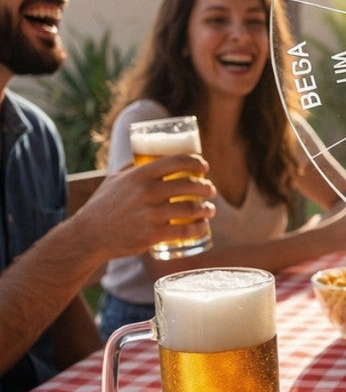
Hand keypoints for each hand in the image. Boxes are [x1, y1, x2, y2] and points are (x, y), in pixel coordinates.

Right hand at [74, 154, 216, 258]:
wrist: (89, 236)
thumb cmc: (103, 205)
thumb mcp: (114, 180)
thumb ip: (132, 167)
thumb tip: (148, 155)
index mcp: (139, 175)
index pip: (176, 161)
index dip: (196, 162)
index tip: (204, 167)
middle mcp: (147, 192)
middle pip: (189, 185)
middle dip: (206, 187)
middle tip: (210, 190)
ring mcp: (151, 214)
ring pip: (191, 208)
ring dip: (207, 208)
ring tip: (210, 209)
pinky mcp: (153, 234)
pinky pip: (184, 230)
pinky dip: (199, 228)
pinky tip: (203, 226)